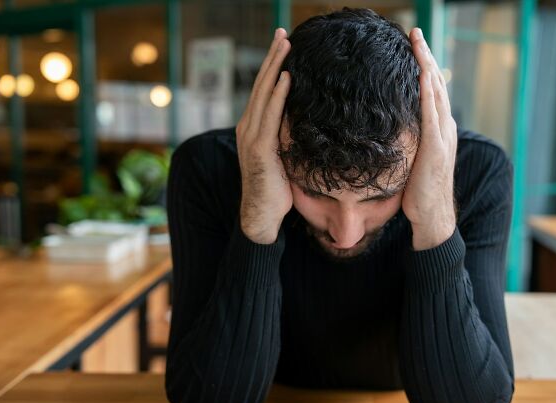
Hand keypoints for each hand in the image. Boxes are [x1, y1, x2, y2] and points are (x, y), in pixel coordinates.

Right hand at [236, 28, 291, 243]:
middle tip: (283, 33)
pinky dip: (277, 96)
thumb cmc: (276, 189)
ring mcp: (251, 136)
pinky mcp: (259, 148)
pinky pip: (270, 116)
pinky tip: (286, 79)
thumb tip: (306, 126)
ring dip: (275, 67)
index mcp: (254, 127)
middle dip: (272, 57)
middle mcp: (248, 126)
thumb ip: (288, 138)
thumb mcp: (283, 157)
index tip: (283, 46)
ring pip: (263, 94)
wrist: (261, 215)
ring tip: (285, 46)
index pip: (263, 90)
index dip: (273, 66)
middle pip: (261, 84)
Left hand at [402, 27, 458, 250]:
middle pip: (436, 84)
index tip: (413, 47)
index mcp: (439, 130)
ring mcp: (443, 136)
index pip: (432, 91)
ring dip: (427, 65)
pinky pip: (433, 112)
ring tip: (418, 42)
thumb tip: (389, 133)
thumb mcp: (413, 161)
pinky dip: (429, 91)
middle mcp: (445, 128)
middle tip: (415, 33)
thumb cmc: (419, 194)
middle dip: (426, 57)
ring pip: (436, 91)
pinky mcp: (436, 147)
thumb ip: (407, 143)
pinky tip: (423, 73)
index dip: (424, 67)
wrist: (432, 216)